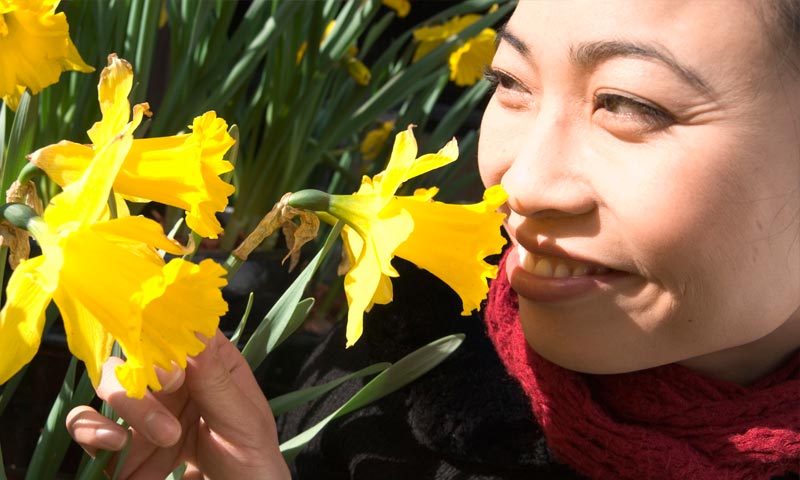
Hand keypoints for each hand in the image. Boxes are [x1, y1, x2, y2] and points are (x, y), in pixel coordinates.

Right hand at [66, 330, 289, 478]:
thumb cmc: (253, 460)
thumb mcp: (243, 420)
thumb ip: (215, 379)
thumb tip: (196, 327)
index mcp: (209, 363)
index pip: (178, 327)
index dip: (166, 336)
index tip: (174, 371)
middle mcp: (173, 381)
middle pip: (137, 353)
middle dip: (145, 383)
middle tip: (171, 423)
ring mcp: (144, 410)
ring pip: (108, 383)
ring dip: (126, 406)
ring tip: (163, 440)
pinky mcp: (121, 445)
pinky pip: (87, 424)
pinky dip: (92, 431)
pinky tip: (117, 445)